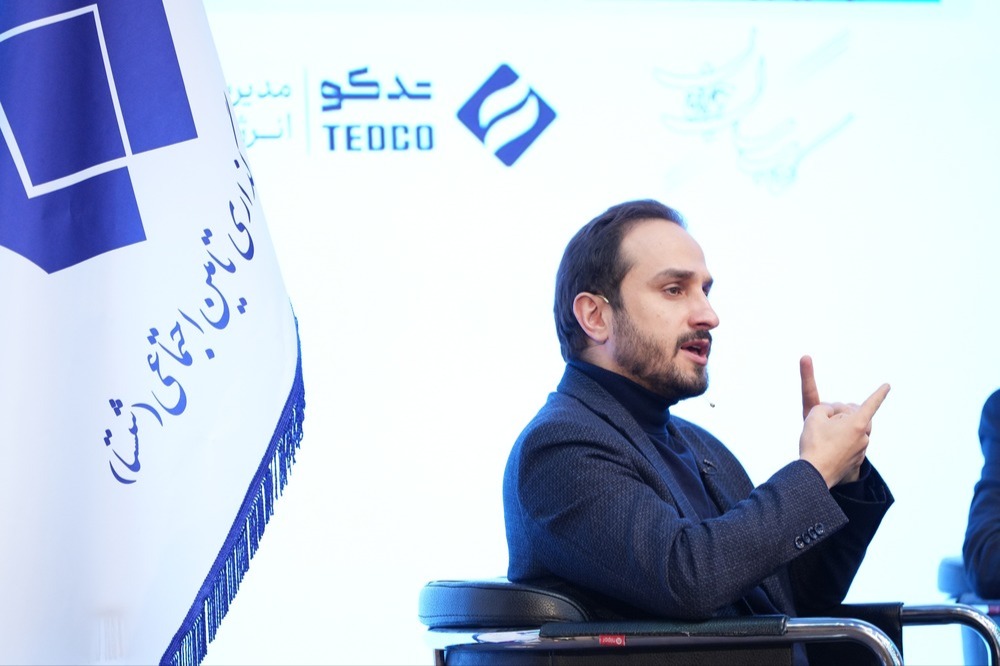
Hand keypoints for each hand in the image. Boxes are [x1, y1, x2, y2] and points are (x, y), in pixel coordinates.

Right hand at [798, 355, 890, 487]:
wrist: (815, 475)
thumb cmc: (815, 444)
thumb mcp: (814, 416)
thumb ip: (824, 408)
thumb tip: (831, 413)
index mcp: (857, 423)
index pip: (871, 404)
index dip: (879, 393)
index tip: (887, 386)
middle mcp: (863, 437)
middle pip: (857, 417)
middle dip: (845, 414)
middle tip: (827, 417)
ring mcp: (861, 450)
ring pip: (852, 432)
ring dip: (841, 429)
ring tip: (823, 435)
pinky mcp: (855, 461)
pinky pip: (850, 445)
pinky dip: (840, 442)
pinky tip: (826, 447)